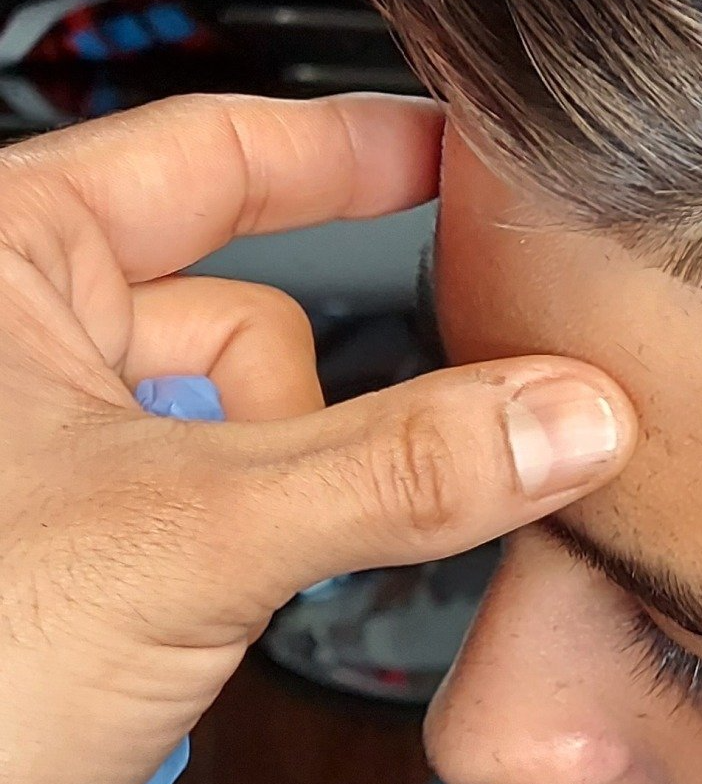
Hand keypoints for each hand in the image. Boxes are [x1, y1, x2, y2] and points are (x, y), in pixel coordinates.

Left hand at [0, 92, 636, 783]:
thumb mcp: (186, 539)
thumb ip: (401, 469)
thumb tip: (564, 414)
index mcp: (4, 256)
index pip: (221, 145)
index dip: (360, 147)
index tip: (471, 152)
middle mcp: (11, 333)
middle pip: (251, 314)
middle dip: (300, 423)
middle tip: (296, 505)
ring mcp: (26, 446)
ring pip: (235, 428)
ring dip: (260, 515)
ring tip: (200, 601)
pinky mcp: (46, 544)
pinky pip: (200, 512)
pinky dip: (223, 568)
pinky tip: (181, 638)